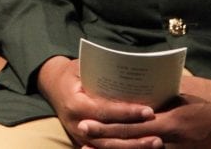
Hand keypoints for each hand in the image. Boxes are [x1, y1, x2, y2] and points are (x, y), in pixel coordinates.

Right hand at [36, 56, 158, 147]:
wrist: (52, 85)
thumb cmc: (72, 74)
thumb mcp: (82, 68)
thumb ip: (101, 75)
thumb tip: (128, 76)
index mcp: (76, 105)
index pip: (105, 111)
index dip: (127, 113)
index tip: (148, 111)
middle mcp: (77, 124)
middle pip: (109, 136)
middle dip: (135, 136)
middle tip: (158, 135)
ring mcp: (80, 137)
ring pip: (109, 148)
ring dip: (133, 148)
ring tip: (156, 143)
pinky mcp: (85, 143)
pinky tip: (141, 148)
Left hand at [77, 77, 210, 148]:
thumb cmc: (204, 92)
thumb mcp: (178, 88)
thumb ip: (154, 95)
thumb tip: (125, 93)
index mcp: (173, 120)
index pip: (134, 126)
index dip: (109, 127)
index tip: (86, 123)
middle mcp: (176, 141)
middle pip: (134, 144)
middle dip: (106, 141)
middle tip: (83, 134)